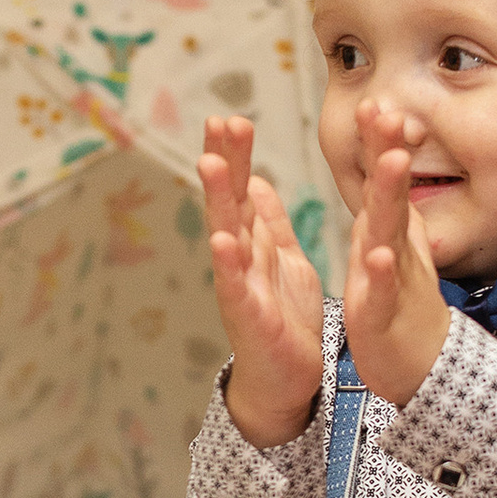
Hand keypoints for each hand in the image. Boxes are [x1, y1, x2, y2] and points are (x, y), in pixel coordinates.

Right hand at [197, 116, 323, 447]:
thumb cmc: (284, 319)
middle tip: (219, 122)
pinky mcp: (249, 317)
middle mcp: (240, 259)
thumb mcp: (282, 259)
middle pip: (229, 202)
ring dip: (217, 199)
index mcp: (254, 243)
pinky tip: (223, 239)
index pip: (241, 189)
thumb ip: (268, 221)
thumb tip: (253, 179)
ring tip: (210, 164)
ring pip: (226, 234)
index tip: (229, 118)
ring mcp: (240, 286)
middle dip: (223, 162)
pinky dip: (229, 263)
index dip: (235, 155)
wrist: (286, 379)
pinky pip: (237, 286)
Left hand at [341, 97, 449, 407]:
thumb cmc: (402, 306)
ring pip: (391, 234)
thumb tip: (387, 162)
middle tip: (384, 110)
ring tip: (390, 162)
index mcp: (388, 232)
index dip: (379, 141)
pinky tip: (378, 254)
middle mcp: (395, 248)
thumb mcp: (393, 247)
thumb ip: (386, 206)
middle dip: (386, 151)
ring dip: (391, 198)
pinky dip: (383, 273)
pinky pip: (384, 292)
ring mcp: (393, 279)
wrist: (422, 366)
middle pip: (390, 194)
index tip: (375, 100)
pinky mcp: (383, 315)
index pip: (383, 179)